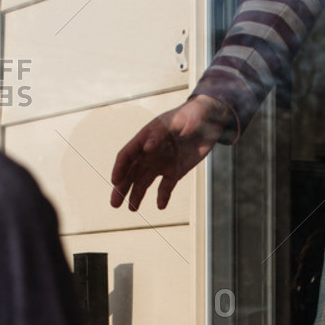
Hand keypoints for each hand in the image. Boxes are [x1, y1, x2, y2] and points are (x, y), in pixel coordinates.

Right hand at [109, 95, 233, 210]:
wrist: (210, 121)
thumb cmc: (191, 115)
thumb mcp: (177, 121)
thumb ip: (160, 133)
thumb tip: (146, 147)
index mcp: (145, 138)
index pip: (127, 155)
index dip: (119, 168)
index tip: (115, 182)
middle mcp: (149, 153)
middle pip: (131, 173)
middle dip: (122, 188)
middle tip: (114, 203)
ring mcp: (161, 163)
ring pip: (144, 182)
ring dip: (137, 195)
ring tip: (131, 209)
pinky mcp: (175, 172)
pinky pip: (165, 187)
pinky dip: (162, 196)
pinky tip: (161, 206)